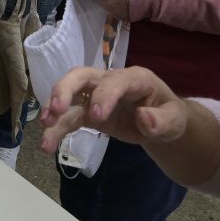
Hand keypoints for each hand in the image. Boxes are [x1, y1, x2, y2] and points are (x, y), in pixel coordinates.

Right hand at [39, 67, 189, 152]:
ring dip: (54, 108)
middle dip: (66, 89)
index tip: (96, 117)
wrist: (162, 122)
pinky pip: (70, 117)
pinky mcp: (89, 112)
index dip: (103, 96)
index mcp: (134, 79)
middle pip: (82, 76)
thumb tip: (143, 118)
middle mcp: (110, 81)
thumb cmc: (169, 116)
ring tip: (44, 126)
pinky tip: (47, 145)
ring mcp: (96, 95)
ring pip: (70, 93)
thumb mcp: (174, 121)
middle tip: (55, 108)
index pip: (114, 82)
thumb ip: (161, 121)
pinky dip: (57, 128)